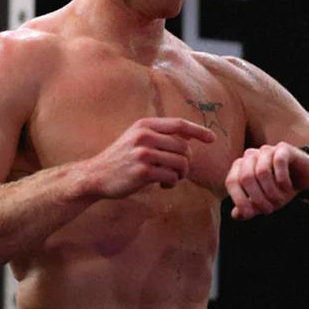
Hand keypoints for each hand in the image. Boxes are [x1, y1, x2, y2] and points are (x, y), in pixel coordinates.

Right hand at [88, 117, 215, 198]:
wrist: (96, 175)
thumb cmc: (120, 158)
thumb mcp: (137, 138)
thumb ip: (160, 135)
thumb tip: (189, 136)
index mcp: (145, 125)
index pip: (179, 124)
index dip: (199, 130)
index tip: (212, 139)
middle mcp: (145, 136)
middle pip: (184, 147)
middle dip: (187, 162)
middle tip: (178, 171)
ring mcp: (143, 153)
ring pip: (181, 163)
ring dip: (180, 174)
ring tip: (170, 178)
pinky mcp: (143, 171)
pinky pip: (171, 176)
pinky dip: (171, 182)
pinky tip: (162, 184)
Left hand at [225, 143, 308, 219]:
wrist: (303, 177)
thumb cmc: (279, 189)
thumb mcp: (264, 202)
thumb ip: (249, 208)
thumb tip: (235, 215)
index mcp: (240, 166)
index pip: (231, 181)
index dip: (239, 199)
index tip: (249, 214)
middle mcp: (250, 155)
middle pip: (246, 177)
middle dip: (257, 198)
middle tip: (269, 210)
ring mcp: (266, 150)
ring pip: (262, 171)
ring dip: (271, 191)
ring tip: (279, 200)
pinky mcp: (283, 148)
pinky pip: (279, 162)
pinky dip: (283, 179)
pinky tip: (288, 187)